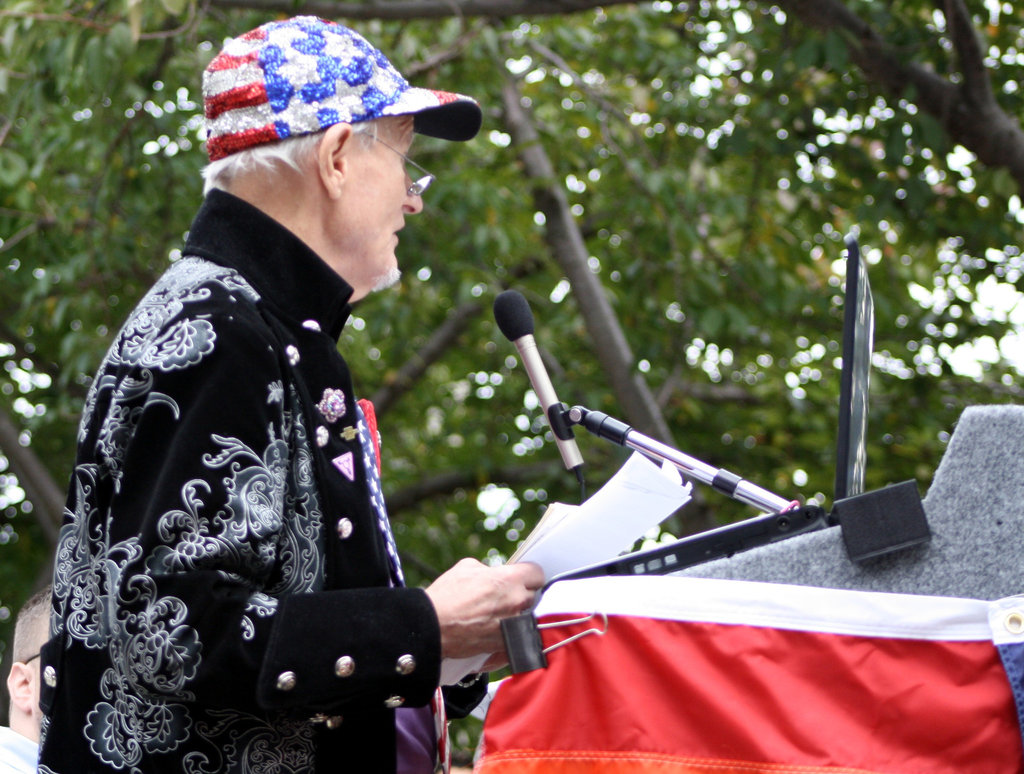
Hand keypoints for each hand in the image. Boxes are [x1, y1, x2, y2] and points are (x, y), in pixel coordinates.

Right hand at [425, 559, 544, 669]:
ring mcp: (514, 626)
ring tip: (499, 616)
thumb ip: (488, 570)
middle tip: (506, 597)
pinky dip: (510, 636)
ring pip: (527, 618)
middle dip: (522, 595)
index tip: (521, 578)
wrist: (432, 628)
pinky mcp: (507, 646)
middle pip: (533, 596)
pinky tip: (496, 632)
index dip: (528, 575)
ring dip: (517, 616)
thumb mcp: (467, 567)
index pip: (537, 573)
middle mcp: (516, 602)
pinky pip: (517, 639)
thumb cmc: (446, 597)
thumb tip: (494, 574)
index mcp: (509, 580)